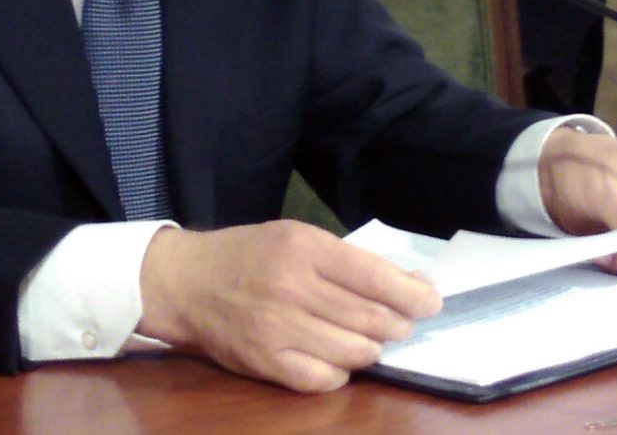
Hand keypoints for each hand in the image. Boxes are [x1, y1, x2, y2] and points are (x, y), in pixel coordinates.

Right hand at [136, 220, 441, 391]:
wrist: (186, 283)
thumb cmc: (249, 255)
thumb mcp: (297, 238)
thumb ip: (346, 261)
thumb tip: (405, 285)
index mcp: (305, 249)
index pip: (376, 278)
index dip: (412, 294)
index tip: (431, 302)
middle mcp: (293, 288)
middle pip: (372, 319)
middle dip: (398, 324)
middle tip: (401, 323)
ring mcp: (278, 329)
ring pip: (354, 352)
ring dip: (373, 349)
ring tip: (370, 340)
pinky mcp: (265, 362)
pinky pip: (323, 379)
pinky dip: (341, 372)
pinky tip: (337, 358)